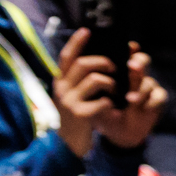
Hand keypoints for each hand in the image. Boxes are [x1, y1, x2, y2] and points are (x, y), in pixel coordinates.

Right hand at [50, 30, 111, 156]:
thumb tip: (95, 61)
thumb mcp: (70, 96)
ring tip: (115, 90)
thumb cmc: (75, 117)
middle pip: (83, 63)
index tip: (87, 30)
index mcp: (60, 81)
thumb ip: (77, 80)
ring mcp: (70, 102)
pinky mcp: (81, 114)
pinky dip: (110, 102)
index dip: (76, 42)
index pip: (66, 56)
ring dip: (111, 82)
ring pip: (95, 79)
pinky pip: (103, 100)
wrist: (68, 145)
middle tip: (114, 68)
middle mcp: (62, 89)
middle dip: (103, 62)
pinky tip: (110, 107)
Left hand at [89, 46, 163, 148]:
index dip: (130, 48)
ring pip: (148, 82)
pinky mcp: (156, 100)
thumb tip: (82, 68)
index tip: (128, 46)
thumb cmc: (103, 111)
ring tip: (130, 99)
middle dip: (139, 62)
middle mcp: (136, 75)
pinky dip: (152, 102)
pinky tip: (143, 107)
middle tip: (131, 65)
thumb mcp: (93, 98)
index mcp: (120, 71)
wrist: (115, 132)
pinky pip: (159, 96)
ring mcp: (147, 87)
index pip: (127, 54)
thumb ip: (90, 84)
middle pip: (142, 60)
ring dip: (140, 90)